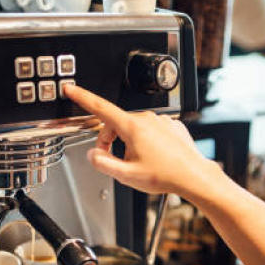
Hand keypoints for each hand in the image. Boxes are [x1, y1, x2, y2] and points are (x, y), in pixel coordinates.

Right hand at [64, 84, 216, 195]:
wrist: (193, 176)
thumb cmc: (166, 175)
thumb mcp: (126, 175)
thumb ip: (103, 163)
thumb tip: (93, 155)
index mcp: (132, 127)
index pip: (100, 108)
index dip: (82, 97)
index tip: (71, 88)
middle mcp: (147, 119)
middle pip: (116, 124)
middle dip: (110, 140)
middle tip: (116, 161)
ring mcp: (160, 121)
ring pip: (133, 128)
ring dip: (128, 142)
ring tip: (139, 162)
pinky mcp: (171, 125)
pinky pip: (151, 131)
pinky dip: (147, 142)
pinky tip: (154, 157)